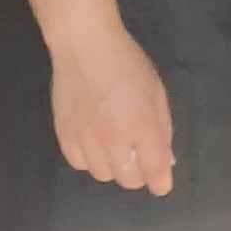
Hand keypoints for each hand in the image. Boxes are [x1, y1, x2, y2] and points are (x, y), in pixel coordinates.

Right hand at [52, 29, 176, 195]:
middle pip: (128, 179)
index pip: (153, 169)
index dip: (160, 182)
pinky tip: (95, 142)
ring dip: (114, 166)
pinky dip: (91, 159)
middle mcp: (112, 137)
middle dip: (138, 172)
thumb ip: (162, 130)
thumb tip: (166, 161)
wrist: (85, 46)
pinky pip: (80, 164)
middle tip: (139, 155)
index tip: (162, 184)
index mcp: (141, 124)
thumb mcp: (156, 93)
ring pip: (103, 175)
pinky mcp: (64, 136)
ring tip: (116, 144)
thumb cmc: (128, 64)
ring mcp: (85, 139)